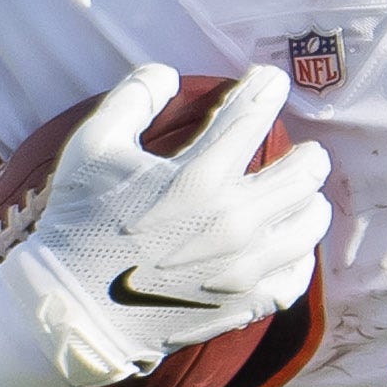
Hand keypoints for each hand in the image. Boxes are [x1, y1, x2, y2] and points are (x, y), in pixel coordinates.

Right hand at [0, 64, 331, 386]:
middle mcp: (234, 221)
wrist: (74, 313)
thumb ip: (132, 98)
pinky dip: (299, 253)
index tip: (271, 81)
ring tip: (299, 195)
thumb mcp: (91, 148)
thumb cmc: (78, 225)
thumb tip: (167, 72)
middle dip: (306, 152)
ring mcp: (246, 267)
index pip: (252, 116)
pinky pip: (298, 274)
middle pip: (305, 172)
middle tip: (301, 150)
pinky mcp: (247, 304)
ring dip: (309, 200)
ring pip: (311, 222)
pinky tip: (287, 242)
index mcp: (198, 177)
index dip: (266, 89)